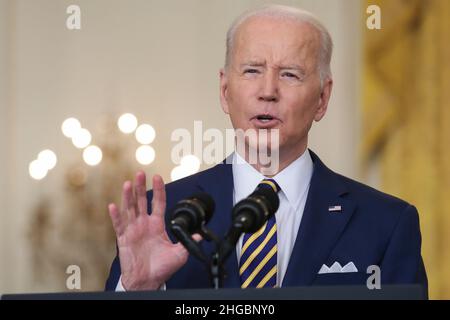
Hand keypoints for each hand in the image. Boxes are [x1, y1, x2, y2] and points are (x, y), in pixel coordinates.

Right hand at [108, 172, 194, 289]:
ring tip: (127, 184)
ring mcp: (133, 230)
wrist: (148, 281)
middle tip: (140, 173)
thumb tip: (200, 235)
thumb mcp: (180, 253)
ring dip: (128, 196)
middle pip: (142, 201)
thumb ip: (188, 242)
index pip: (158, 203)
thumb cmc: (162, 268)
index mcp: (157, 225)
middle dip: (141, 187)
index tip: (158, 177)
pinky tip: (113, 206)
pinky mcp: (124, 239)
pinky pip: (119, 225)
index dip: (159, 190)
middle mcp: (144, 224)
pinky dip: (116, 216)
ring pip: (130, 209)